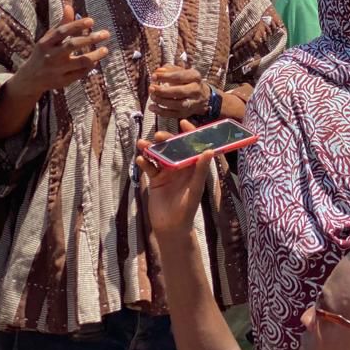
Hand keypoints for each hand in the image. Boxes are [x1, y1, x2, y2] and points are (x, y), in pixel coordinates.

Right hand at [8, 4, 108, 98]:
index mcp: (45, 43)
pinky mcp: (63, 81)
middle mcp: (51, 56)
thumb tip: (69, 7)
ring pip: (79, 62)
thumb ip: (61, 24)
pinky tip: (96, 61)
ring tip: (105, 50)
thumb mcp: (48, 39)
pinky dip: (89, 67)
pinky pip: (80, 74)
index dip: (76, 25)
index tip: (91, 20)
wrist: (31, 78)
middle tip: (106, 34)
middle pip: (72, 45)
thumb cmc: (44, 53)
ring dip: (94, 56)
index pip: (62, 32)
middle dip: (90, 39)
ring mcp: (57, 70)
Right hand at [137, 121, 212, 236]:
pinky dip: (144, 162)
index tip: (183, 123)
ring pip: (158, 155)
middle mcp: (180, 167)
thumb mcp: (195, 189)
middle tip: (158, 135)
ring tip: (142, 144)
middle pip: (173, 148)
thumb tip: (209, 151)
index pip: (192, 146)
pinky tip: (140, 160)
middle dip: (165, 140)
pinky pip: (149, 167)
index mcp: (193, 167)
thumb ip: (200, 170)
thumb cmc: (187, 209)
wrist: (170, 227)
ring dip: (150, 148)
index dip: (189, 133)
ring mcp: (167, 172)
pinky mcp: (156, 179)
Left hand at [149, 65, 209, 118]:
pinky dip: (161, 112)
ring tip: (152, 96)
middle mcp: (196, 90)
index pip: (179, 76)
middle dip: (163, 91)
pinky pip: (173, 114)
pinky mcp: (186, 113)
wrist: (203, 96)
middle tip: (152, 88)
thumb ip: (170, 69)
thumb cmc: (188, 81)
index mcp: (194, 77)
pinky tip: (152, 107)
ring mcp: (192, 103)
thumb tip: (159, 71)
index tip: (154, 76)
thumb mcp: (182, 71)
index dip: (165, 76)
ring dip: (162, 101)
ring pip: (178, 104)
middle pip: (179, 92)